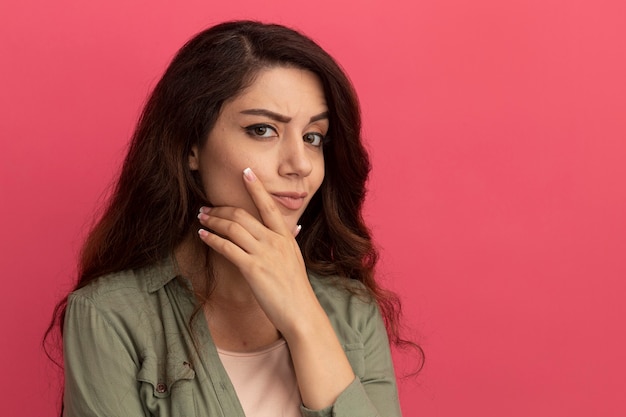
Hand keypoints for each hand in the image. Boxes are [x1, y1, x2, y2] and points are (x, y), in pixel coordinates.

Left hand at [196, 167, 315, 336]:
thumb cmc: (296, 289)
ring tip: (201, 218)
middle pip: (243, 215)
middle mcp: (274, 241)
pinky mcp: (253, 268)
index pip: (268, 205)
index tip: (245, 172)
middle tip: (206, 208)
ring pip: (232, 228)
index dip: (256, 187)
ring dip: (213, 221)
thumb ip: (289, 242)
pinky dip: (213, 239)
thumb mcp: (295, 259)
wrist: (301, 312)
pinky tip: (203, 235)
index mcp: (286, 236)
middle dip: (220, 208)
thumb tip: (294, 229)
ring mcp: (264, 253)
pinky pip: (228, 248)